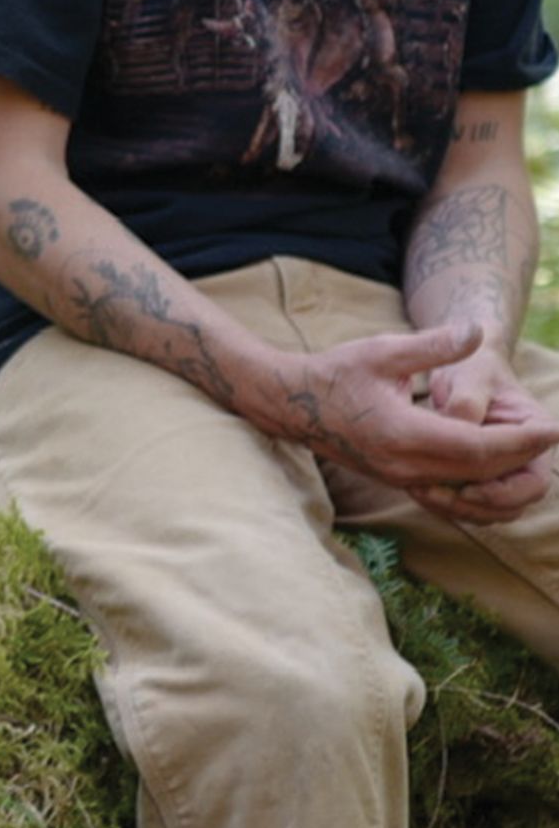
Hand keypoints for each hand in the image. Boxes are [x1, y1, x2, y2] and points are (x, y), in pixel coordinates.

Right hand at [281, 319, 558, 522]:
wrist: (294, 405)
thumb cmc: (337, 372)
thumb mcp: (384, 350)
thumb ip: (434, 345)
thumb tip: (475, 331)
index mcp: (402, 433)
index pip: (476, 447)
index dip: (519, 441)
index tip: (552, 430)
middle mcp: (403, 465)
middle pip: (478, 474)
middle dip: (522, 462)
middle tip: (552, 443)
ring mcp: (399, 478)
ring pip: (466, 491)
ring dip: (505, 480)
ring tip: (536, 463)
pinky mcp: (398, 481)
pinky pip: (449, 495)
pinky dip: (481, 489)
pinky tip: (500, 474)